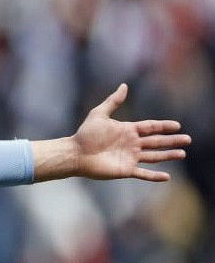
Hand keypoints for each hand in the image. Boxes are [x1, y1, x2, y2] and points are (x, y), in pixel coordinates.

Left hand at [33, 84, 189, 182]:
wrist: (75, 153)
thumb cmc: (85, 134)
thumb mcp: (99, 114)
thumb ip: (113, 101)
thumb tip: (124, 86)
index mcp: (127, 130)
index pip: (150, 127)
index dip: (164, 126)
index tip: (177, 125)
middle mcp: (131, 144)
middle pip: (156, 142)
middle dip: (172, 141)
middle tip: (188, 140)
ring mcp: (130, 157)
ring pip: (154, 156)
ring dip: (168, 155)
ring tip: (182, 153)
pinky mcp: (125, 170)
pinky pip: (143, 173)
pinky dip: (154, 176)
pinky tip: (166, 176)